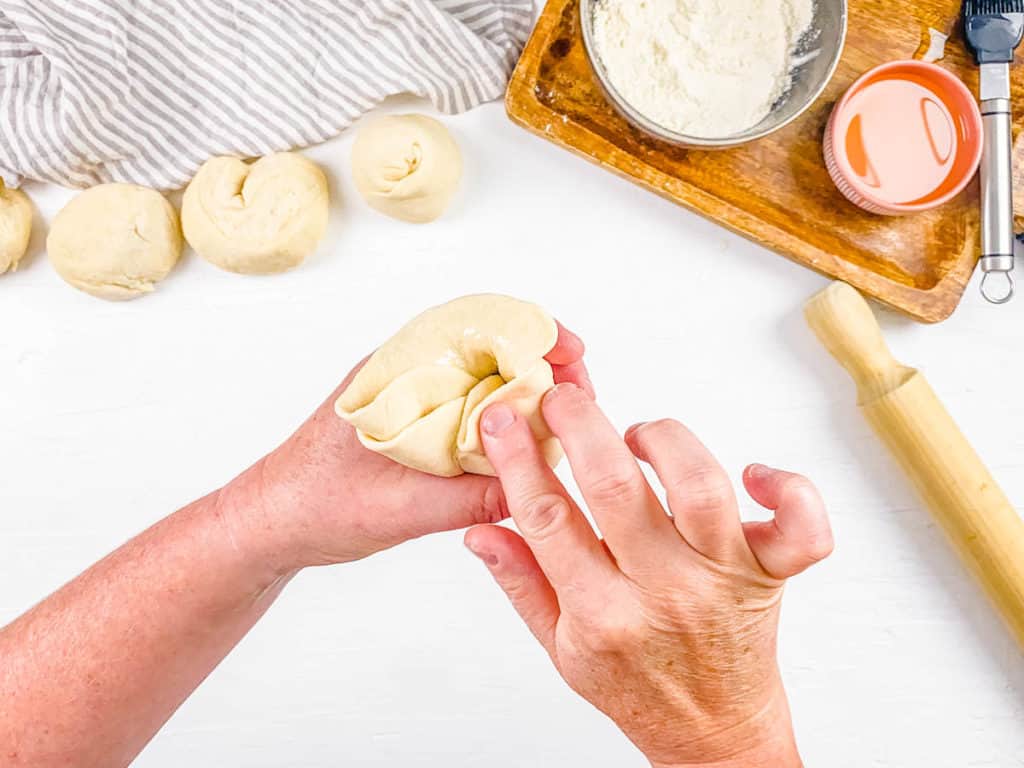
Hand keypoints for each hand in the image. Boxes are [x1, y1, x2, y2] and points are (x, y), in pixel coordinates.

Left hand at [221, 323, 592, 574]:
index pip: (476, 326)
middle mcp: (405, 372)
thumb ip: (467, 500)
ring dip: (527, 391)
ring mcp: (410, 395)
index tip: (572, 352)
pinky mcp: (415, 422)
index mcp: (395, 372)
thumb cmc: (313, 507)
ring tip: (565, 420)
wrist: (268, 523)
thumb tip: (537, 489)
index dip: (532, 332)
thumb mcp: (398, 510)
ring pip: (483, 376)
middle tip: (582, 396)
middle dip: (543, 364)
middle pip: (490, 345)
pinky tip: (526, 443)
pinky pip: (471, 405)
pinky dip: (505, 417)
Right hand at [464, 384, 831, 767]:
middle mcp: (664, 592)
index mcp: (602, 615)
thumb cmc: (638, 685)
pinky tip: (753, 473)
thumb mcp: (562, 650)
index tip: (503, 419)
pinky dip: (787, 489)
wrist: (712, 730)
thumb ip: (522, 584)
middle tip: (562, 399)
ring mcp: (721, 578)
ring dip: (662, 440)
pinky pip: (800, 526)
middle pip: (617, 487)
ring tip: (637, 436)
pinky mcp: (768, 573)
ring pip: (700, 484)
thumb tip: (483, 532)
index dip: (518, 459)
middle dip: (580, 425)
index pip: (547, 519)